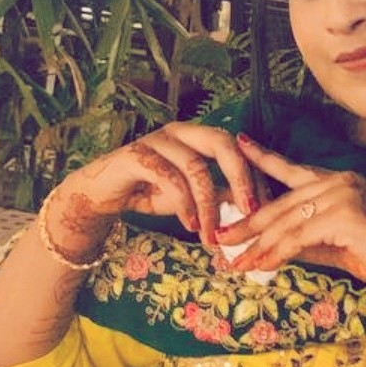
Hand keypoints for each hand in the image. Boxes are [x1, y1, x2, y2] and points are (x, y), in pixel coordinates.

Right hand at [55, 122, 261, 247]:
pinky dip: (183, 204)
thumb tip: (252, 212)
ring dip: (208, 205)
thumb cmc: (151, 192)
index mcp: (198, 136)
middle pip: (222, 143)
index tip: (264, 210)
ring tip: (213, 235)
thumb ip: (219, 198)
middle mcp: (181, 131)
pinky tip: (190, 226)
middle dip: (241, 178)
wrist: (101, 196)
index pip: (237, 148)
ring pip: (195, 166)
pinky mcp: (136, 155)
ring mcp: (157, 140)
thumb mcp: (192, 198)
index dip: (254, 176)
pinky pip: (168, 177)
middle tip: (251, 212)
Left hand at [217, 134, 365, 311]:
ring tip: (234, 262)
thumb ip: (309, 240)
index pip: (295, 170)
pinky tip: (260, 266)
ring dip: (257, 245)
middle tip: (220, 238)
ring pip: (287, 221)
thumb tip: (273, 245)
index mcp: (343, 181)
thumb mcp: (341, 247)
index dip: (265, 157)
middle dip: (248, 223)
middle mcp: (342, 181)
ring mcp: (345, 195)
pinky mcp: (347, 215)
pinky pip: (300, 236)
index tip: (240, 143)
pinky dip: (276, 253)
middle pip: (283, 202)